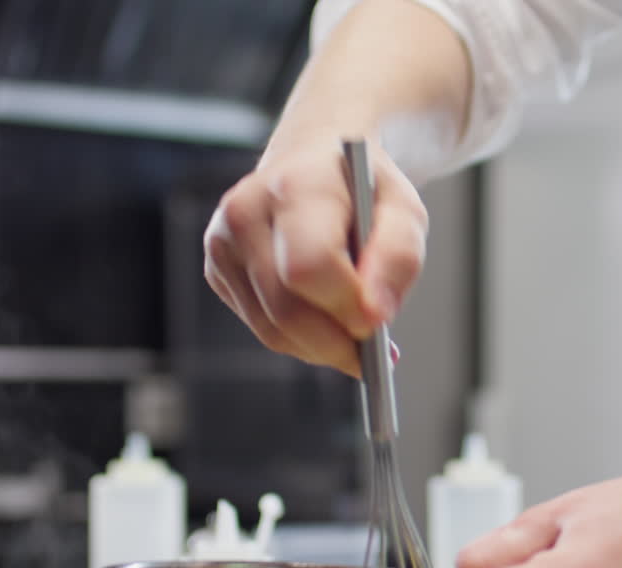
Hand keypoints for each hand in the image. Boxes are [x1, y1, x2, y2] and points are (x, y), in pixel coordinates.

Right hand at [202, 137, 426, 374]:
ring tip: (355, 337)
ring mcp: (223, 242)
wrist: (315, 162)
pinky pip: (262, 327)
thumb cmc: (363, 190)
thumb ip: (399, 258)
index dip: (344, 306)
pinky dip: (300, 338)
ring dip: (320, 347)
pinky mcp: (218, 269)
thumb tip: (375, 316)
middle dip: (336, 342)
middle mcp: (246, 211)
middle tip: (374, 351)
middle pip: (286, 309)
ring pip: (272, 330)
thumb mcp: (404, 211)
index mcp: (295, 186)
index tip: (378, 324)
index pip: (307, 267)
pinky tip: (326, 321)